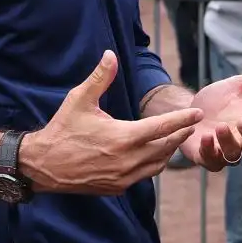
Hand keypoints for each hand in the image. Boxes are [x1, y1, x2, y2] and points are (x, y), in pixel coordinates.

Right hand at [18, 51, 202, 195]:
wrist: (44, 166)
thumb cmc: (63, 130)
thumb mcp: (79, 100)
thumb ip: (100, 78)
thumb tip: (111, 55)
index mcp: (123, 137)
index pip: (162, 127)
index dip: (182, 119)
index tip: (197, 113)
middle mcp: (128, 160)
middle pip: (165, 147)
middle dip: (179, 135)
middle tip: (189, 125)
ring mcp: (123, 177)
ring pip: (157, 165)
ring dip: (167, 151)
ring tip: (173, 139)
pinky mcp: (117, 187)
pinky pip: (144, 176)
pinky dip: (153, 165)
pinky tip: (152, 156)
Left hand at [179, 60, 241, 169]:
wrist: (189, 108)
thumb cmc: (218, 100)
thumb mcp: (236, 86)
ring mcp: (224, 152)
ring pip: (233, 155)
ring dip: (228, 143)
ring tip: (220, 127)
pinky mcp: (205, 157)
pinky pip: (211, 161)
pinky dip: (208, 151)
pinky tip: (205, 137)